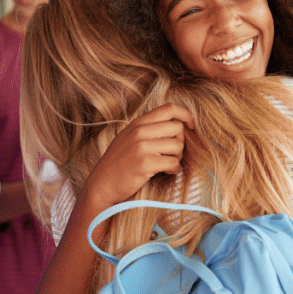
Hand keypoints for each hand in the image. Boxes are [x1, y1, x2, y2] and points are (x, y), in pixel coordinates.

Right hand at [80, 103, 194, 208]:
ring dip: (177, 157)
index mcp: (137, 123)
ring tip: (167, 164)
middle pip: (178, 128)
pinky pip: (173, 162)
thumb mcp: (128, 139)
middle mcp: (140, 131)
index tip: (191, 126)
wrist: (101, 185)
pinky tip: (165, 172)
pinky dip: (174, 169)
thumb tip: (176, 125)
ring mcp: (142, 146)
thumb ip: (147, 129)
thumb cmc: (118, 165)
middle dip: (181, 142)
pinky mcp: (145, 163)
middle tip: (172, 154)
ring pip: (178, 145)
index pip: (169, 108)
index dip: (186, 115)